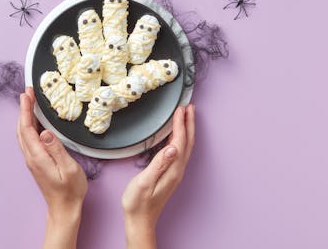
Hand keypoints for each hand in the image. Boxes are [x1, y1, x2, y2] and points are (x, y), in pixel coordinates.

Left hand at [17, 86, 87, 248]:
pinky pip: (28, 139)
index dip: (26, 109)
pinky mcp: (36, 162)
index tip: (26, 94)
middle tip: (27, 92)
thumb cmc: (70, 190)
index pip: (27, 128)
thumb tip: (45, 132)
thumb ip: (57, 149)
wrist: (64, 208)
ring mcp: (32, 160)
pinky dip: (28, 125)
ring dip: (24, 116)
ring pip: (23, 133)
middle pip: (22, 128)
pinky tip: (34, 121)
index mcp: (38, 156)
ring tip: (29, 102)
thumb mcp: (68, 168)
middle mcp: (31, 157)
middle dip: (23, 108)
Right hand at [122, 105, 194, 248]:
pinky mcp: (170, 174)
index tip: (180, 109)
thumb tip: (172, 148)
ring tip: (186, 116)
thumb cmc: (138, 203)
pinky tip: (175, 136)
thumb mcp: (144, 182)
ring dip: (186, 130)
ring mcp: (174, 172)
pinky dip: (180, 139)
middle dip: (189, 123)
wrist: (140, 220)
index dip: (181, 124)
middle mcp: (177, 170)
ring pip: (185, 147)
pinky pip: (179, 152)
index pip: (179, 142)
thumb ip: (158, 164)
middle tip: (189, 107)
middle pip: (187, 142)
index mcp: (172, 170)